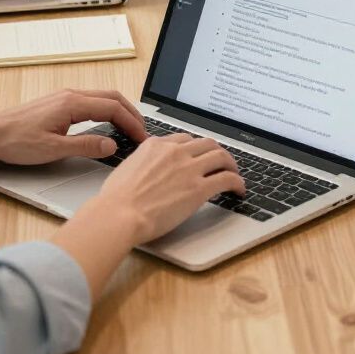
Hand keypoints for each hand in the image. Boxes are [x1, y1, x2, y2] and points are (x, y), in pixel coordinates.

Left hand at [0, 89, 147, 163]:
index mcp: (72, 103)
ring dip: (120, 111)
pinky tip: (108, 124)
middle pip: (113, 98)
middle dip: (131, 114)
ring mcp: (66, 97)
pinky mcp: (60, 103)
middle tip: (143, 132)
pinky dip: (107, 110)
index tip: (142, 137)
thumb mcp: (52, 149)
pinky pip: (92, 101)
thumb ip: (85, 146)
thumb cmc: (14, 141)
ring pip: (103, 98)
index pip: (113, 108)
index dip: (131, 123)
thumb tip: (111, 144)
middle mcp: (72, 95)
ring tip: (130, 128)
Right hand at [97, 134, 245, 243]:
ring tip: (234, 173)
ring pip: (221, 156)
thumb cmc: (115, 200)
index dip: (194, 148)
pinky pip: (226, 179)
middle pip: (206, 143)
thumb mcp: (127, 168)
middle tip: (221, 161)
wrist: (118, 214)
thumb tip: (146, 168)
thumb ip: (142, 162)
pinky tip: (239, 189)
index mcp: (156, 145)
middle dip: (216, 151)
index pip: (184, 139)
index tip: (198, 156)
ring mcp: (189, 169)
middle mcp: (175, 152)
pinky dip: (237, 182)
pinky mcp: (198, 188)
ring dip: (231, 164)